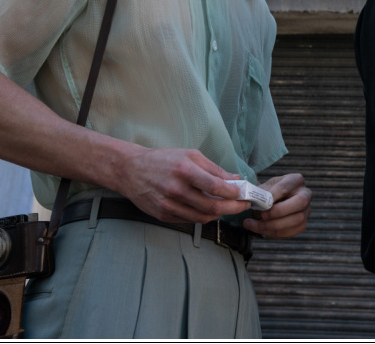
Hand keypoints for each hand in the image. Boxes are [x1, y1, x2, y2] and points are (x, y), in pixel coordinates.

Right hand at [116, 147, 250, 222]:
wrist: (131, 170)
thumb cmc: (163, 160)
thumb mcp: (190, 155)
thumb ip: (213, 169)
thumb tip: (235, 179)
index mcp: (184, 170)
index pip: (215, 187)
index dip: (233, 193)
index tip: (242, 193)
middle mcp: (176, 189)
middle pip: (211, 206)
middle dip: (233, 208)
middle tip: (243, 205)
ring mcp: (168, 204)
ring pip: (202, 217)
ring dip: (219, 214)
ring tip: (228, 207)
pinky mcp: (163, 215)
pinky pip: (189, 220)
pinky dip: (203, 216)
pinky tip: (209, 209)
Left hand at [242, 173, 311, 238]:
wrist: (275, 201)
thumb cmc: (270, 192)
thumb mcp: (265, 187)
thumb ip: (260, 193)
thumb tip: (252, 199)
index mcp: (295, 180)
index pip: (285, 188)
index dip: (271, 196)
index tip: (258, 202)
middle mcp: (306, 194)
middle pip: (300, 202)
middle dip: (278, 211)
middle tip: (261, 215)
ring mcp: (306, 210)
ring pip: (297, 220)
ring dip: (274, 225)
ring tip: (256, 225)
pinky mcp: (302, 225)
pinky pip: (291, 232)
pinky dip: (274, 233)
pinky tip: (262, 230)